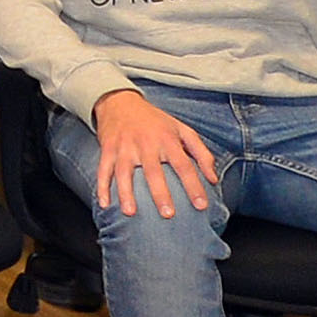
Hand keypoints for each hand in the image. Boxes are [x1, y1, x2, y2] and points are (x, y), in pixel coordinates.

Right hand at [91, 89, 223, 219]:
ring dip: (126, 193)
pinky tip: (104, 203)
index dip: (193, 186)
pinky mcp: (108, 149)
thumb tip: (213, 179)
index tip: (201, 205)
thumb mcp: (182, 130)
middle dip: (160, 193)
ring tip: (131, 212)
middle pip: (153, 171)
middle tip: (168, 214)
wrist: (120, 102)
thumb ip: (201, 153)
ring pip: (124, 173)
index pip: (183, 165)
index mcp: (167, 139)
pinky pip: (103, 170)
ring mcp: (124, 147)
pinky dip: (102, 187)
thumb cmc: (155, 121)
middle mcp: (146, 144)